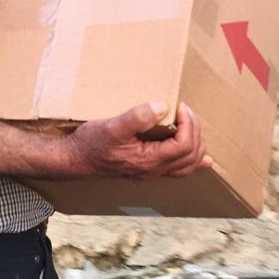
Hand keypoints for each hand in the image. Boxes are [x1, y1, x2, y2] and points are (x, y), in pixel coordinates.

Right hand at [65, 102, 211, 179]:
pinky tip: (202, 159)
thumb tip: (162, 107)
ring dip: (196, 145)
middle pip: (191, 155)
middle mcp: (154, 170)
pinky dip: (193, 162)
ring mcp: (152, 172)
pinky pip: (178, 170)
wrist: (76, 159)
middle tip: (185, 111)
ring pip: (187, 165)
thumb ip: (138, 117)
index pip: (184, 145)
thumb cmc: (92, 143)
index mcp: (149, 160)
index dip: (188, 124)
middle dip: (194, 130)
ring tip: (193, 126)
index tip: (180, 106)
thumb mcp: (113, 126)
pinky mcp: (147, 170)